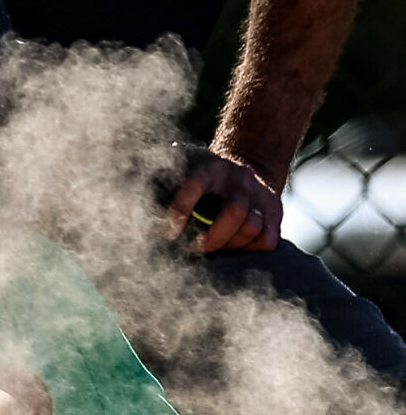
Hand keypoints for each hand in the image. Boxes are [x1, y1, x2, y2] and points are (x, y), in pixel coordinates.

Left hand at [163, 147, 282, 252]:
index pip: (196, 183)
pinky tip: (234, 247)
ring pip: (252, 227)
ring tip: (214, 249)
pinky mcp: (275, 211)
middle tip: (196, 250)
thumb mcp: (184, 169)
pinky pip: (267, 240)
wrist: (248, 164)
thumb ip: (163, 181)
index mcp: (210, 168)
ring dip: (230, 246)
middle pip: (235, 212)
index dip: (182, 208)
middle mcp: (239, 179)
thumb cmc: (203, 178)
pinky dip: (249, 250)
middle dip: (213, 239)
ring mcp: (260, 194)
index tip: (169, 233)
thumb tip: (139, 204)